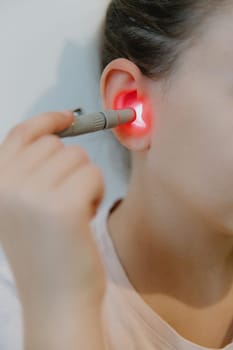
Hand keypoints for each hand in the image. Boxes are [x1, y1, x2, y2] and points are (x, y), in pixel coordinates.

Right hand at [0, 111, 106, 348]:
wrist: (56, 299)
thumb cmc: (48, 251)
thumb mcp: (24, 205)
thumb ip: (33, 167)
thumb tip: (63, 125)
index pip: (22, 133)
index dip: (47, 121)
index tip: (67, 116)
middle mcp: (7, 184)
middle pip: (58, 145)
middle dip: (70, 169)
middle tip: (65, 201)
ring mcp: (33, 194)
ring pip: (79, 159)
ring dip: (84, 183)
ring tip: (72, 214)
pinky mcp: (63, 206)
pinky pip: (93, 175)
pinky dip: (95, 194)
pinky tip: (84, 219)